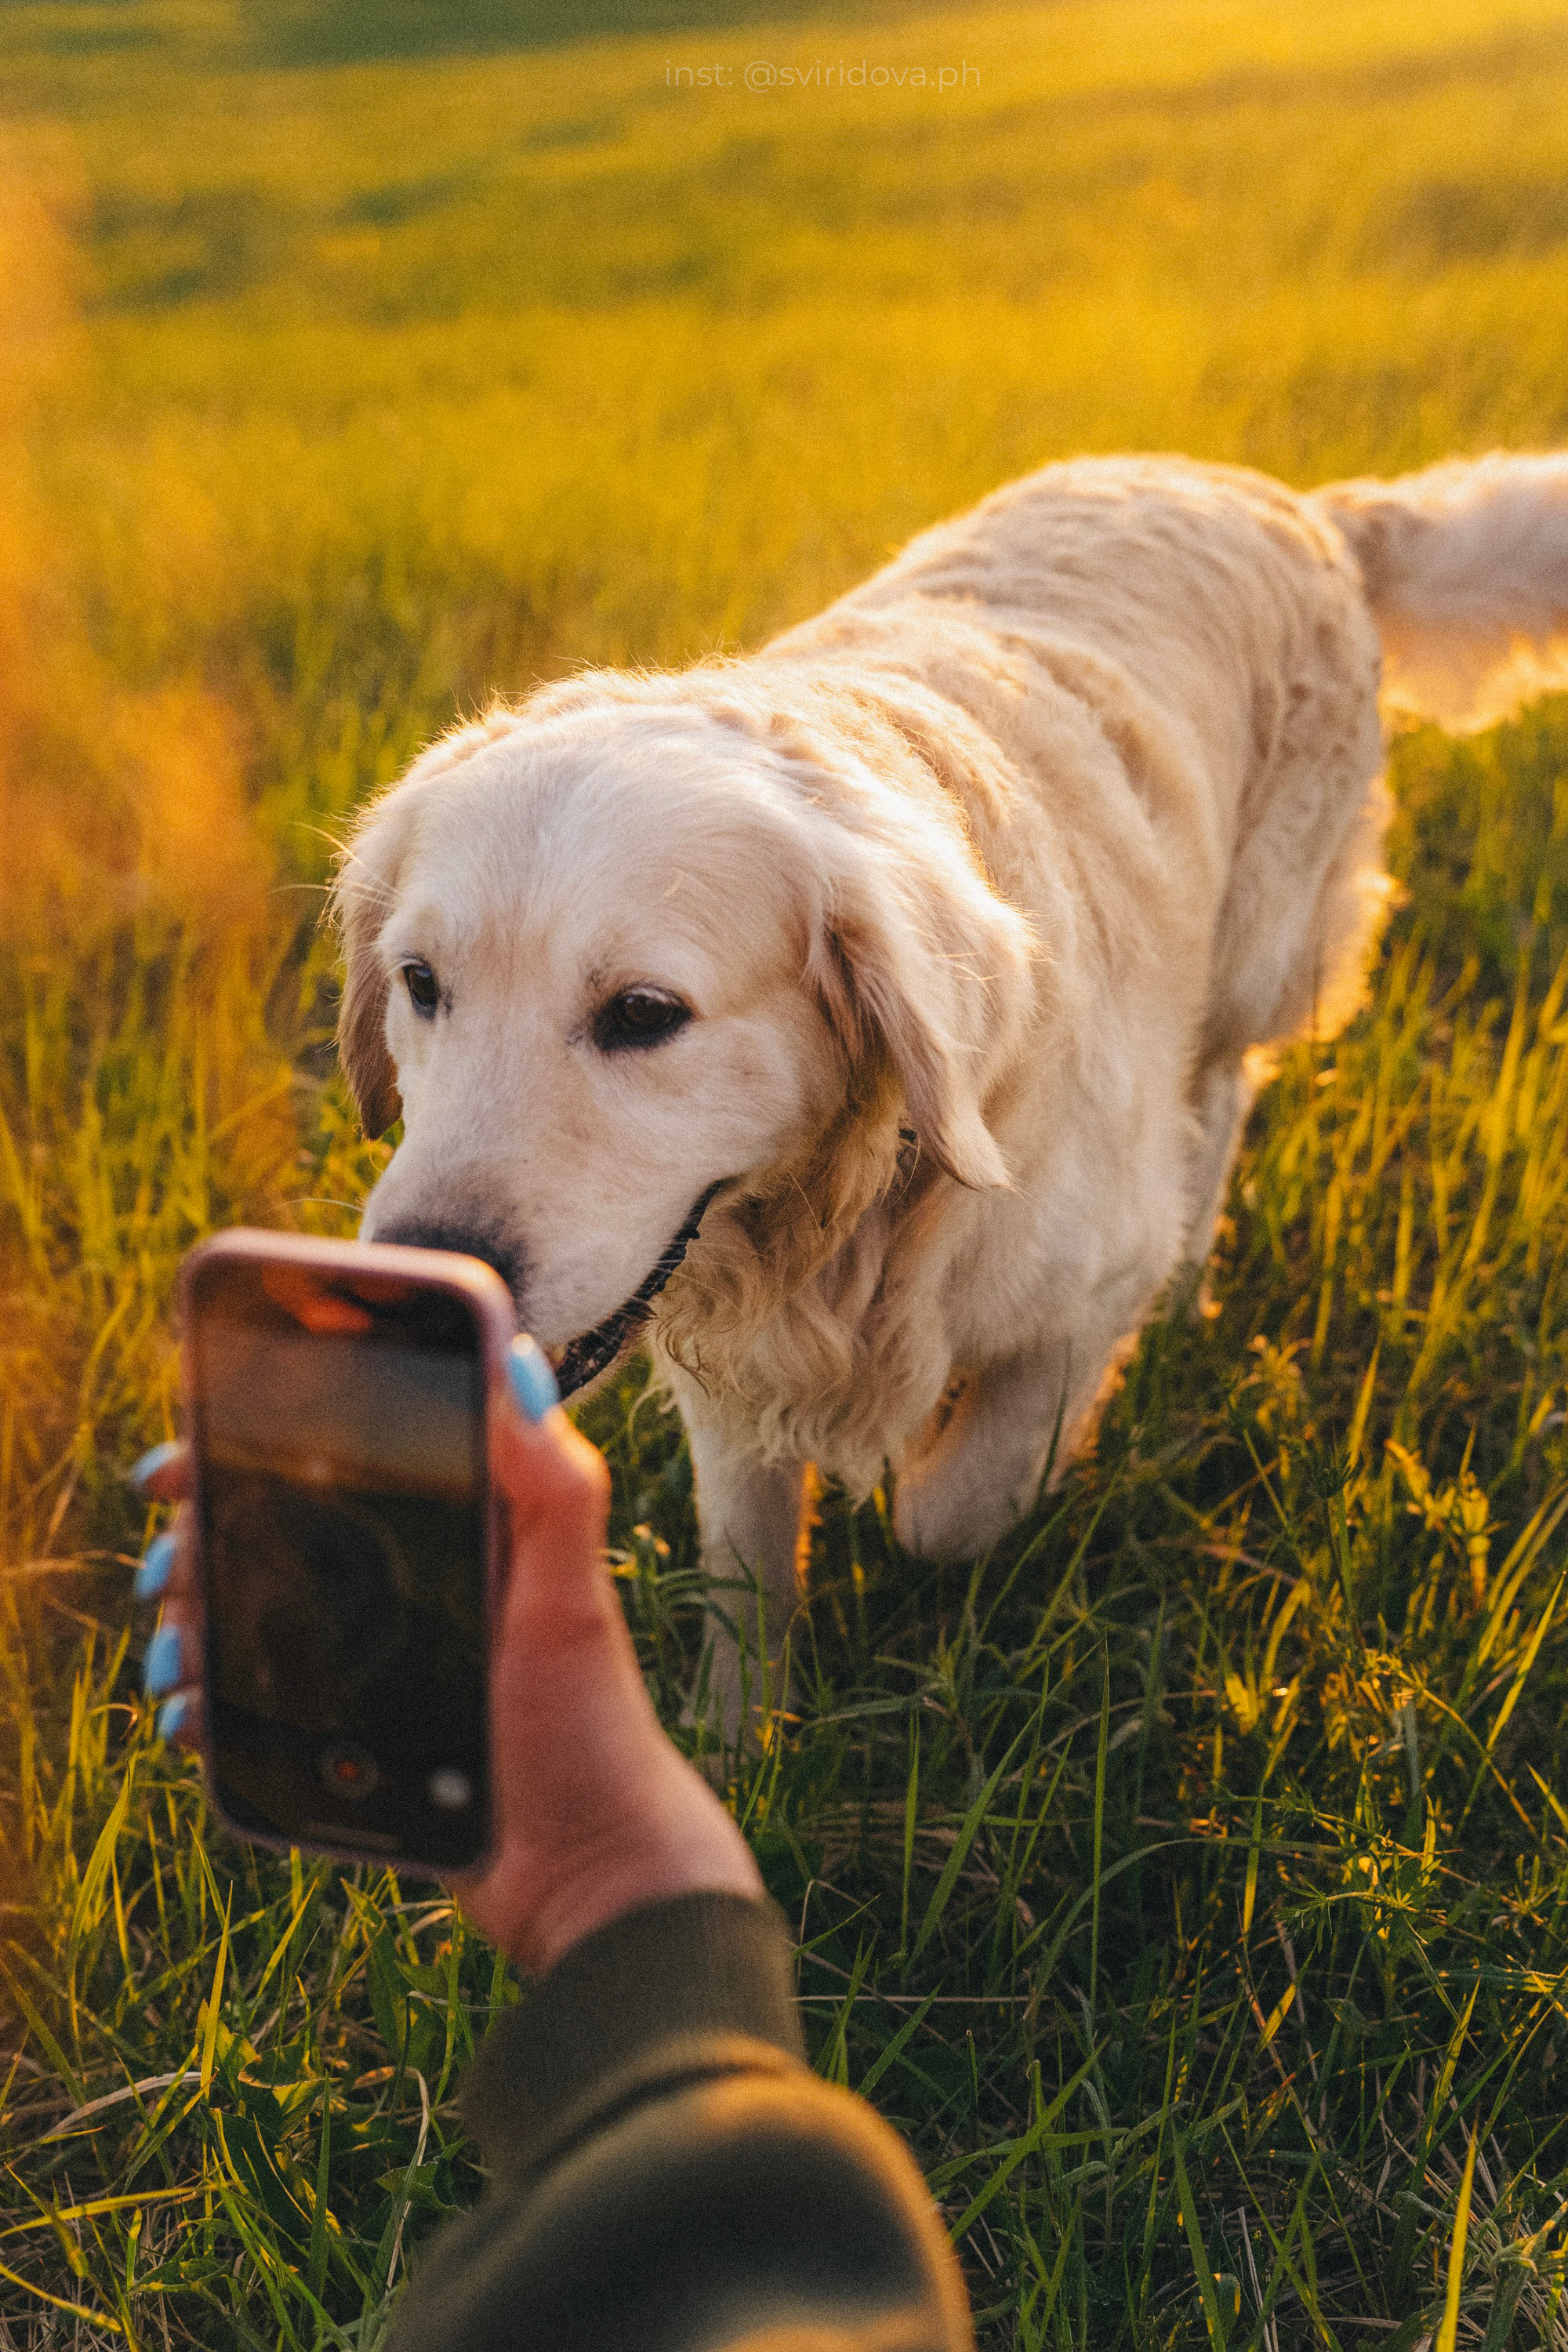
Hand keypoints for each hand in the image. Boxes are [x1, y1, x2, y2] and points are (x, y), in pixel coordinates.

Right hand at [128, 1340, 760, 1977]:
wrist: (588, 1875)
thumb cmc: (592, 1731)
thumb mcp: (572, 1598)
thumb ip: (554, 1487)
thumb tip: (515, 1361)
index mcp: (458, 1528)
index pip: (339, 1455)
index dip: (253, 1443)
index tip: (185, 1459)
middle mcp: (411, 1583)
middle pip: (274, 1533)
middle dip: (201, 1542)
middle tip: (169, 1574)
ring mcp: (375, 1660)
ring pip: (252, 1615)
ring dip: (192, 1621)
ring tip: (176, 1652)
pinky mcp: (351, 1734)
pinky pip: (257, 1701)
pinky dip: (209, 1698)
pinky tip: (187, 1713)